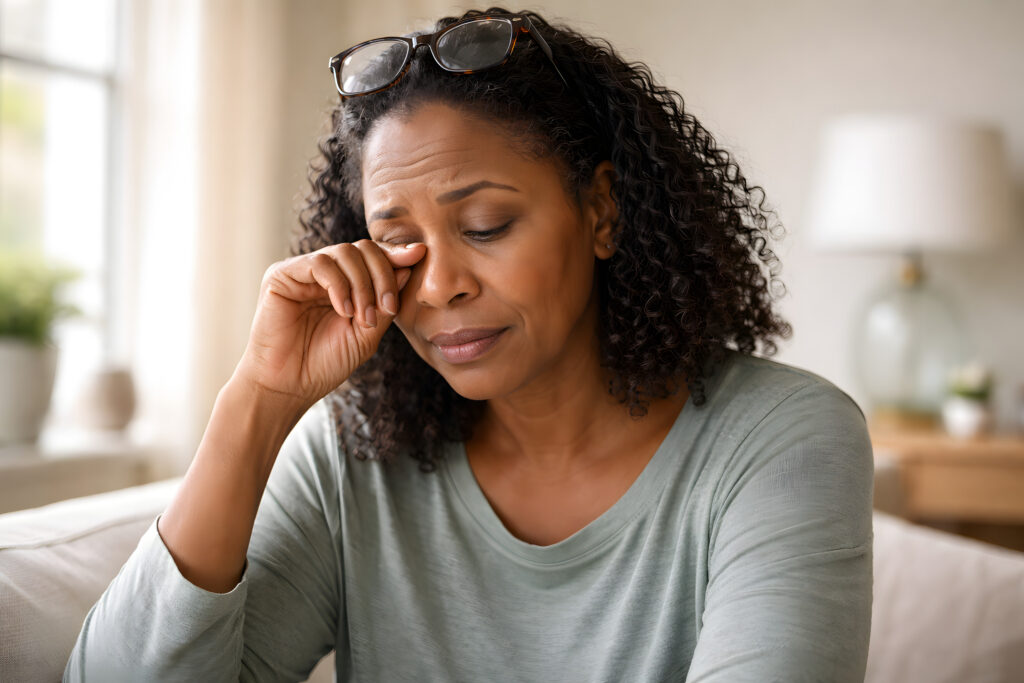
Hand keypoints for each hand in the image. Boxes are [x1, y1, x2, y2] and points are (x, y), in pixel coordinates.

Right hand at [232, 240, 425, 409]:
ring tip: (362, 317)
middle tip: (387, 308)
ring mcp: (303, 271)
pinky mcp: (282, 275)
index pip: (373, 257)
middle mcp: (324, 273)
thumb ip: (385, 304)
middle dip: (383, 275)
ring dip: (363, 284)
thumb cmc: (326, 363)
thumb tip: (408, 268)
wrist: (289, 386)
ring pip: (344, 252)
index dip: (396, 254)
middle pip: (363, 249)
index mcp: (345, 283)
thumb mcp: (367, 334)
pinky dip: (340, 285)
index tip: (420, 254)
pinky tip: (344, 310)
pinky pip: (320, 263)